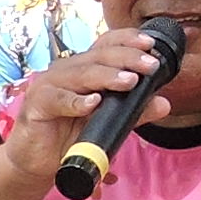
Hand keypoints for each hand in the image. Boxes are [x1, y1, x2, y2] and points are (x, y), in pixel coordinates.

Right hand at [6, 31, 166, 181]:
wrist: (36, 160)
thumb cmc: (70, 134)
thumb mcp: (108, 123)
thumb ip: (134, 112)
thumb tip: (164, 104)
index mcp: (84, 68)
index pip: (106, 44)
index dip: (127, 40)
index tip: (150, 43)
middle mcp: (67, 70)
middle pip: (99, 56)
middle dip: (127, 58)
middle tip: (151, 66)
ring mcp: (50, 84)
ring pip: (81, 74)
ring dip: (107, 76)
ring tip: (129, 81)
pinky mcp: (37, 103)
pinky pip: (57, 99)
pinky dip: (76, 101)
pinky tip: (92, 103)